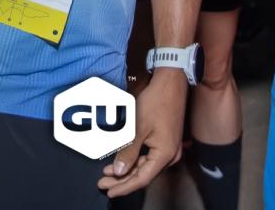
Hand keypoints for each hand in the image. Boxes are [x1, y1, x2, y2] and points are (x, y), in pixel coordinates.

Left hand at [99, 69, 186, 197]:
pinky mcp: (166, 141)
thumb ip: (128, 152)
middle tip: (103, 183)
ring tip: (108, 173)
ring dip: (127, 170)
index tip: (109, 191)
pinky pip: (149, 156)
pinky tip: (122, 160)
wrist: (171, 83)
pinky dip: (135, 159)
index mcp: (165, 155)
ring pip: (145, 166)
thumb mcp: (138, 128)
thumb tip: (119, 172)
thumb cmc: (156, 102)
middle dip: (122, 180)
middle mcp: (170, 155)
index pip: (142, 179)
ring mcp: (169, 148)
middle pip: (143, 174)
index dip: (124, 187)